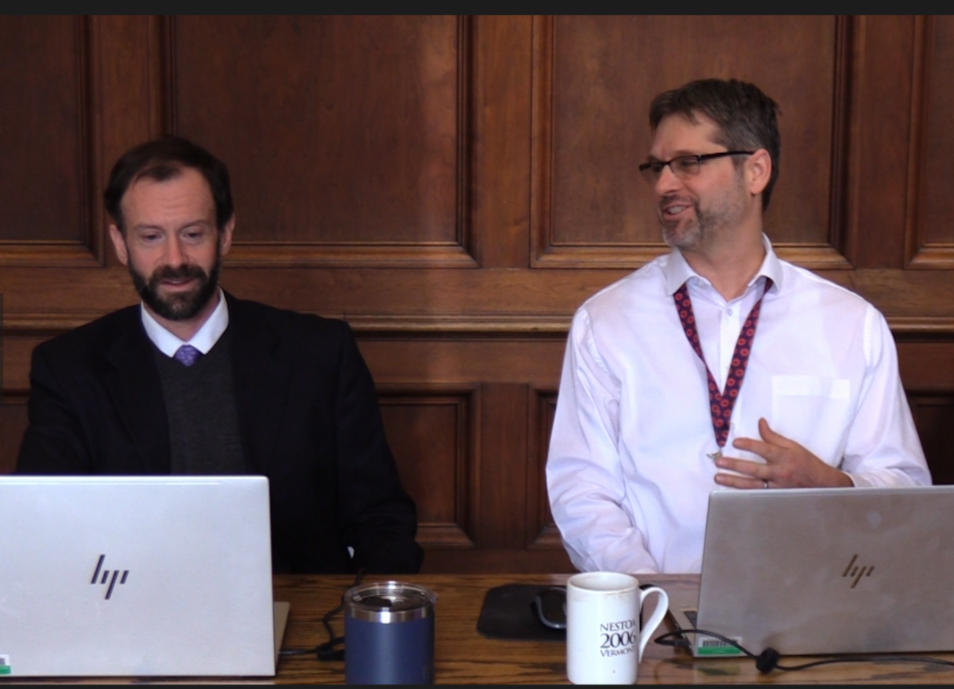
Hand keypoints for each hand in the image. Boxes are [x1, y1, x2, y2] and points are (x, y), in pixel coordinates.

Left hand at [713, 418, 851, 488]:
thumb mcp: (793, 446)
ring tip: (718, 478)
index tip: (735, 442)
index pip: (765, 449)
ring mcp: (777, 486)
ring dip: (733, 481)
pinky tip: (729, 491)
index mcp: (785, 456)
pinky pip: (757, 494)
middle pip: (754, 469)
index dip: (750, 445)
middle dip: (734, 466)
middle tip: (719, 462)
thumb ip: (773, 436)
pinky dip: (743, 493)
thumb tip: (760, 422)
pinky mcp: (776, 496)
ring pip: (752, 485)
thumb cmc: (806, 462)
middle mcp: (780, 472)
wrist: (823, 484)